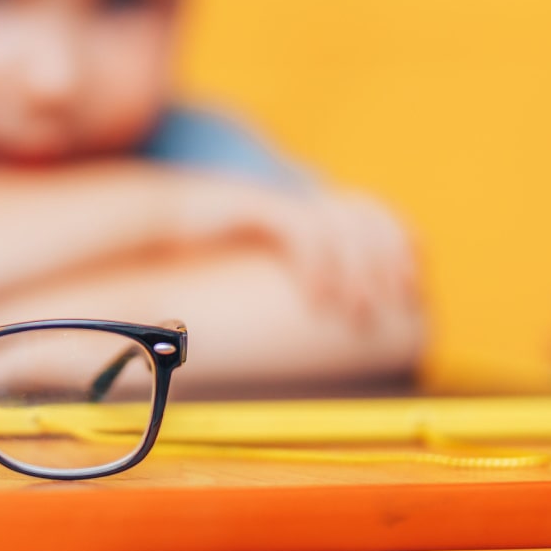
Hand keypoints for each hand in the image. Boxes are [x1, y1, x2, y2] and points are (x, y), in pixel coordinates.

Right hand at [179, 179, 419, 330]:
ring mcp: (273, 199)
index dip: (396, 238)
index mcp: (300, 208)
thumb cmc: (189, 257)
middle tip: (398, 302)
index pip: (368, 209)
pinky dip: (317, 264)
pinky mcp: (249, 204)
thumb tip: (302, 351)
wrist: (139, 221)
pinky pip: (300, 228)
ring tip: (357, 312)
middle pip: (365, 215)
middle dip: (387, 259)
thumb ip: (268, 303)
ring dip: (357, 269)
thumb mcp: (242, 280)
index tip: (411, 281)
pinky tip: (319, 298)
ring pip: (339, 225)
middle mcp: (292, 198)